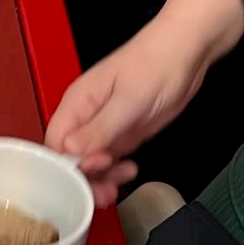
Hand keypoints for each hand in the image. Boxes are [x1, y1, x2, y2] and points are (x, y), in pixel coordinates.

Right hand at [45, 0, 243, 206]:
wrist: (188, 50)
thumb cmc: (155, 64)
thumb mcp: (129, 99)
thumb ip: (99, 128)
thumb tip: (69, 150)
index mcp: (77, 105)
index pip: (55, 144)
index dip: (66, 165)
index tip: (91, 172)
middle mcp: (85, 119)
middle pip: (69, 159)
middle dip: (83, 179)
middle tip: (104, 194)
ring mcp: (104, 128)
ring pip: (90, 164)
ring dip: (100, 180)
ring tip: (118, 188)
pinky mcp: (123, 135)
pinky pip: (110, 161)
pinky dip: (115, 173)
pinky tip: (130, 172)